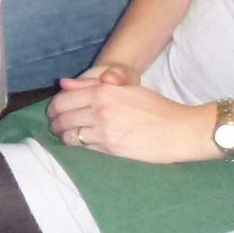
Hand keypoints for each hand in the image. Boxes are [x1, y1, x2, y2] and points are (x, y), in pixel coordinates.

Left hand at [47, 76, 212, 163]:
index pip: (63, 100)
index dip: (54, 107)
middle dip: (55, 123)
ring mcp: (103, 131)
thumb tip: (63, 83)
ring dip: (64, 136)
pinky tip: (81, 144)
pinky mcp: (109, 149)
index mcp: (102, 92)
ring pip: (69, 135)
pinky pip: (83, 148)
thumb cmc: (155, 107)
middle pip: (62, 118)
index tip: (54, 112)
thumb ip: (91, 85)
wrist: (179, 130)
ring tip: (67, 136)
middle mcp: (99, 110)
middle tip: (56, 126)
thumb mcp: (125, 89)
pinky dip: (78, 146)